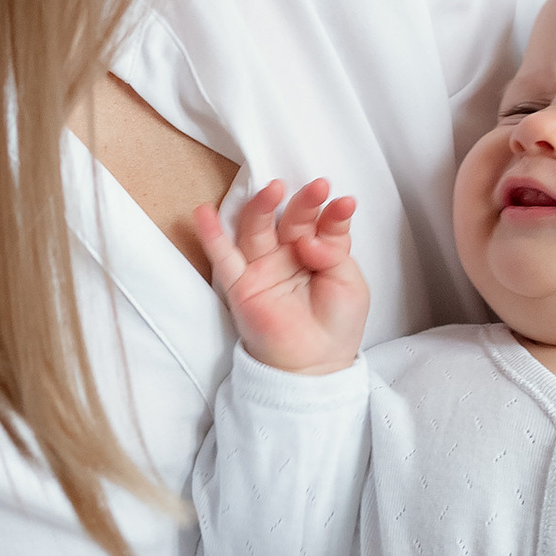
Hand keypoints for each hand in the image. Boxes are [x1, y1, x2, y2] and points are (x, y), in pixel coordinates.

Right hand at [196, 177, 368, 373]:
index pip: (323, 224)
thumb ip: (333, 253)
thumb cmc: (338, 324)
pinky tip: (204, 213)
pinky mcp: (241, 286)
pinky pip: (223, 258)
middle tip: (316, 189)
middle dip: (303, 203)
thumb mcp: (351, 284)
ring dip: (262, 207)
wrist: (315, 365)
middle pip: (291, 220)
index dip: (333, 213)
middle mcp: (288, 253)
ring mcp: (263, 267)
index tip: (345, 203)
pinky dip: (212, 236)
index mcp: (318, 250)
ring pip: (257, 229)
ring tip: (273, 190)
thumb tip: (307, 239)